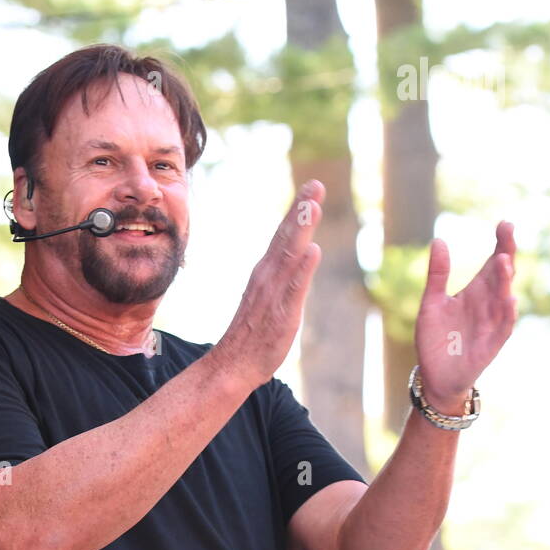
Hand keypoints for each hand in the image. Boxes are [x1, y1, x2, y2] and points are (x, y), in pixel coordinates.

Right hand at [215, 178, 324, 388]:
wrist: (232, 365)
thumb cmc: (253, 334)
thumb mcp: (269, 299)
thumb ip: (284, 277)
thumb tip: (303, 253)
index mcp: (266, 273)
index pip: (284, 237)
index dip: (298, 211)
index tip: (313, 187)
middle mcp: (267, 277)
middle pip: (286, 238)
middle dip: (301, 210)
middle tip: (317, 184)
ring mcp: (273, 294)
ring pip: (289, 257)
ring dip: (301, 231)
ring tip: (313, 205)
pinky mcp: (281, 315)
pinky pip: (293, 289)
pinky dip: (302, 270)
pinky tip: (312, 251)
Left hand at [415, 222, 517, 411]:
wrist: (436, 376)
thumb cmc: (435, 339)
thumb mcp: (432, 303)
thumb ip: (438, 275)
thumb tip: (439, 241)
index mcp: (475, 291)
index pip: (492, 263)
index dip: (500, 243)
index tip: (503, 223)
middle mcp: (488, 303)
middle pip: (502, 275)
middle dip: (506, 254)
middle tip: (507, 233)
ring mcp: (492, 323)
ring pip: (504, 298)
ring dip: (506, 281)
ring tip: (504, 262)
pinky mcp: (491, 344)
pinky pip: (504, 327)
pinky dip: (507, 314)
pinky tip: (508, 300)